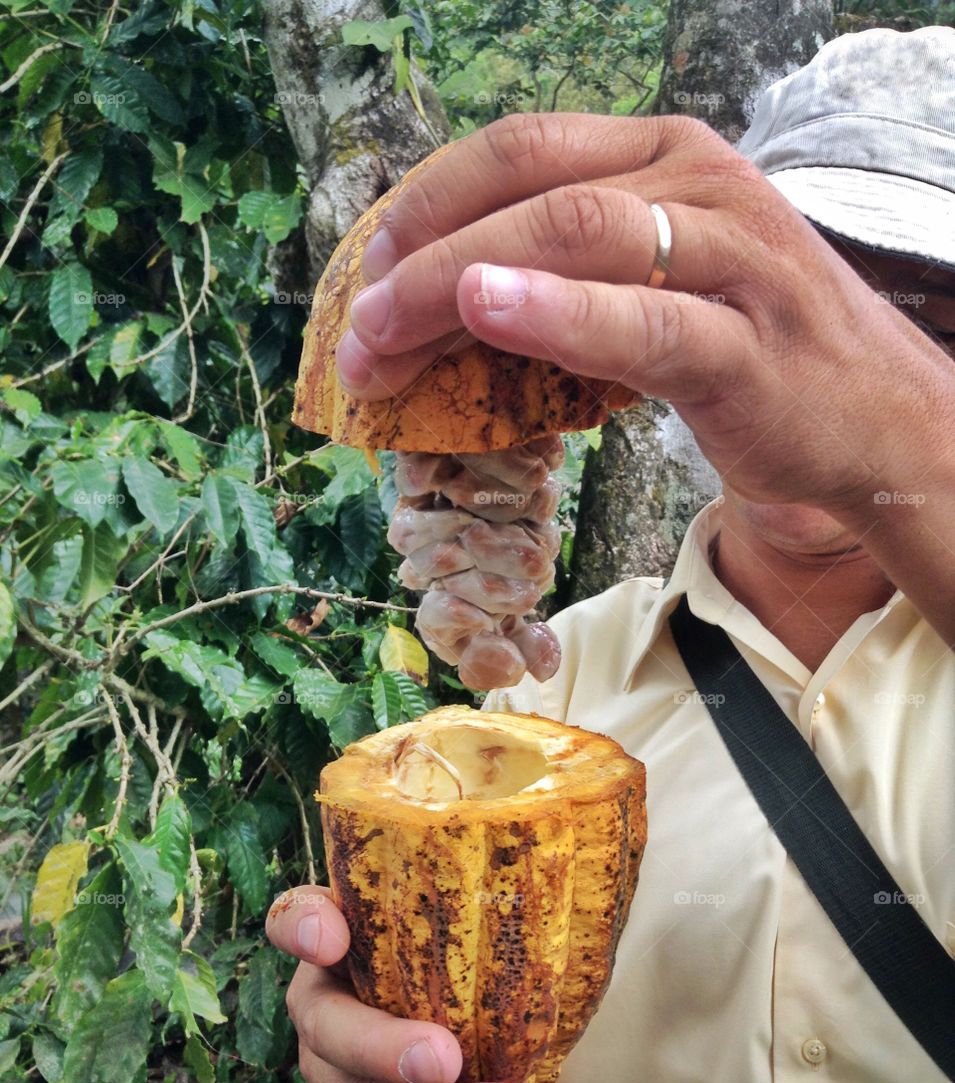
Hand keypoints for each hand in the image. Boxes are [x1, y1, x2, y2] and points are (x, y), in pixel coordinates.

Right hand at [265, 886, 552, 1082]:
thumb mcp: (457, 918)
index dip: (301, 927)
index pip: (294, 918)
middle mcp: (324, 1004)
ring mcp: (341, 1073)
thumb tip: (547, 863)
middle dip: (385, 1050)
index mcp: (338, 936)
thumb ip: (473, 894)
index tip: (330, 935)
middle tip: (445, 1058)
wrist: (454, 1037)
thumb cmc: (456, 952)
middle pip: (331, 1031)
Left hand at [336, 113, 953, 516]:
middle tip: (360, 327)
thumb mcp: (652, 289)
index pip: (522, 149)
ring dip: (460, 283)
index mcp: (664, 157)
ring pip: (574, 234)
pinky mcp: (746, 343)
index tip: (369, 270)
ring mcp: (730, 255)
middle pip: (532, 186)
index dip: (428, 203)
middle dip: (425, 254)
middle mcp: (696, 182)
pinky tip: (489, 311)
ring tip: (386, 336)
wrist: (874, 420)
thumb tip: (449, 305)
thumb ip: (567, 276)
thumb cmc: (750, 352)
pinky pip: (643, 319)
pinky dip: (558, 313)